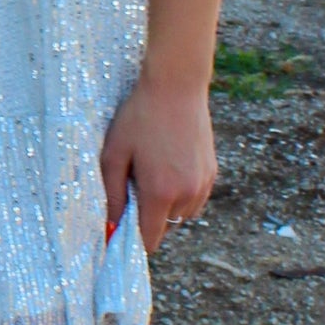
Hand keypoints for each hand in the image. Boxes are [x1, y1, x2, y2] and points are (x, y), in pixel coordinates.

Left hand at [100, 65, 216, 253]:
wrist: (176, 86)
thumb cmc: (139, 116)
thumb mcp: (114, 152)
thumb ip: (113, 194)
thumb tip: (111, 226)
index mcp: (160, 192)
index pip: (149, 239)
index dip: (133, 236)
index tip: (122, 222)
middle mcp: (187, 194)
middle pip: (165, 227)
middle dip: (149, 216)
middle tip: (136, 182)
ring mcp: (203, 183)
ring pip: (182, 214)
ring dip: (167, 205)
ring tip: (154, 170)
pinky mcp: (212, 172)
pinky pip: (196, 198)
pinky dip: (183, 192)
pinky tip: (170, 165)